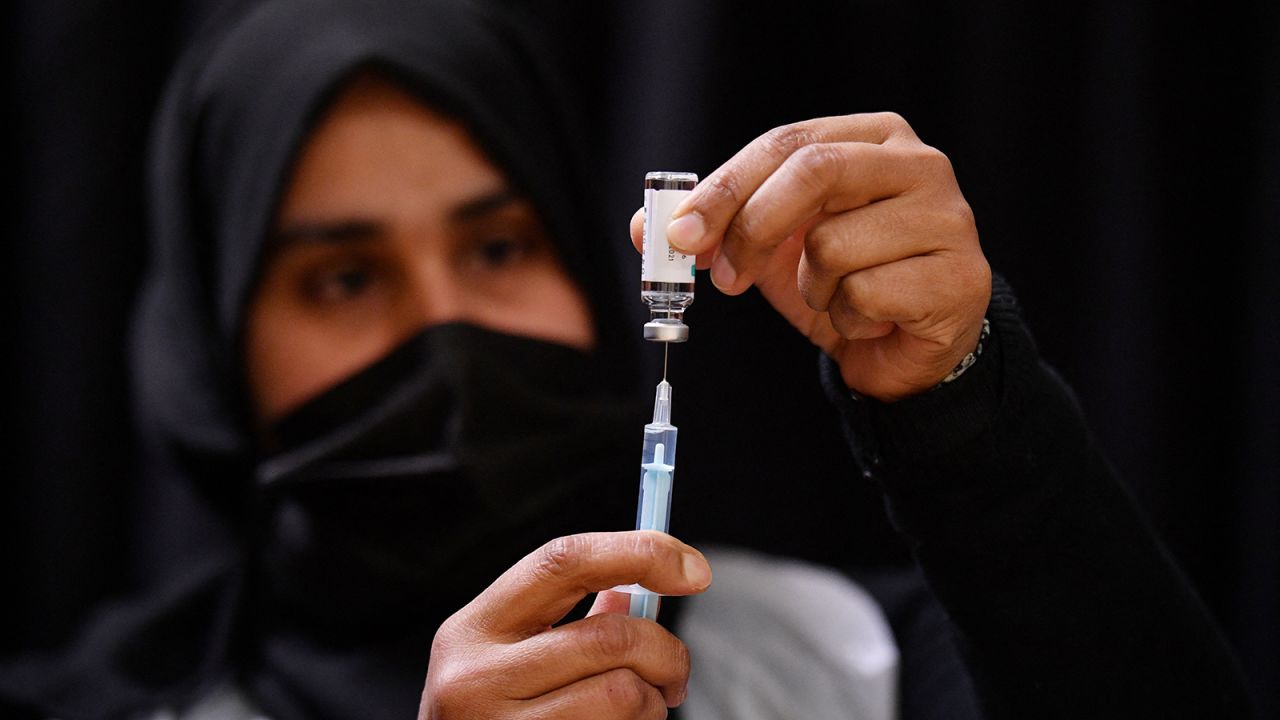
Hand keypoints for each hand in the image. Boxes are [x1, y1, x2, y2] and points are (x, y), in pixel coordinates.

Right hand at [419, 531, 711, 718]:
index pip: (564, 560)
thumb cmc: (490, 716)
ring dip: (653, 704)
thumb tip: (642, 582)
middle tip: (675, 674)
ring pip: (624, 695)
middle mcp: (475, 678)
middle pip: (610, 636)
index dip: (639, 552)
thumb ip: (565, 619)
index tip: (694, 568)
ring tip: (640, 712)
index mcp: (472, 628)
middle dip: (667, 651)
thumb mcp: (506, 659)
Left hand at [629, 113, 990, 400]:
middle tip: (725, 277)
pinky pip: (865, 294)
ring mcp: (948, 218)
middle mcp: (920, 165)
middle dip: (752, 228)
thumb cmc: (842, 282)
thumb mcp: (771, 248)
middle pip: (814, 172)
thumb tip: (647, 227)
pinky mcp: (959, 276)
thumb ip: (717, 228)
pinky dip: (846, 318)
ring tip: (835, 297)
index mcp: (874, 138)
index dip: (726, 188)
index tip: (680, 233)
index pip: (787, 142)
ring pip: (834, 244)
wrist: (904, 348)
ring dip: (812, 288)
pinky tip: (869, 318)